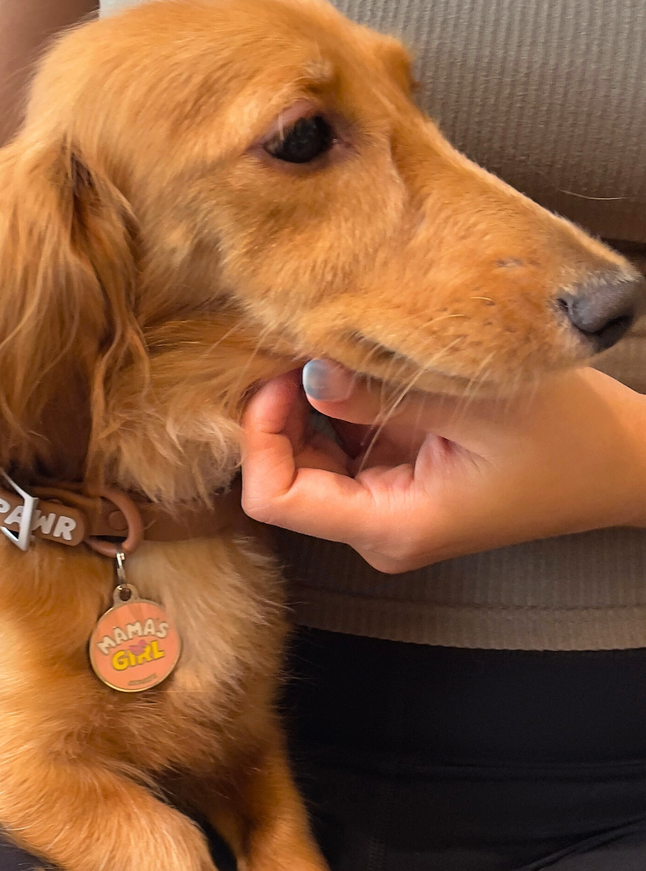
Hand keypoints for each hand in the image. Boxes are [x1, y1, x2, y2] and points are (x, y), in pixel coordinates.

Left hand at [241, 361, 645, 572]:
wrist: (622, 462)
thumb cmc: (567, 439)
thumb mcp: (475, 404)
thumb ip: (384, 391)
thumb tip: (307, 370)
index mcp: (392, 525)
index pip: (275, 500)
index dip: (261, 437)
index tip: (280, 377)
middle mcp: (378, 527)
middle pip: (284, 474)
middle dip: (280, 410)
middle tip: (299, 343)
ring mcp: (386, 506)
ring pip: (307, 455)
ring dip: (307, 402)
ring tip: (331, 346)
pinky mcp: (397, 480)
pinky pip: (340, 443)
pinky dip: (337, 403)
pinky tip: (357, 364)